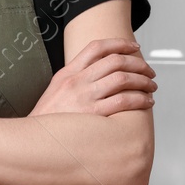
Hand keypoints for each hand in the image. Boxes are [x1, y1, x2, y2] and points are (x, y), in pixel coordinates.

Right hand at [30, 38, 156, 117]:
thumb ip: (75, 79)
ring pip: (123, 79)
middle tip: (149, 71)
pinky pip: (123, 101)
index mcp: (67, 73)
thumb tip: (101, 74)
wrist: (33, 140)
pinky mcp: (92, 114)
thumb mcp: (56, 91)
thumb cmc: (48, 119)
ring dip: (143, 81)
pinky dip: (140, 99)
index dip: (120, 43)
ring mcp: (84, 97)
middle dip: (138, 64)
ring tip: (151, 86)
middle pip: (115, 61)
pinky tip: (146, 102)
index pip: (96, 47)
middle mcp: (76, 81)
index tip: (134, 47)